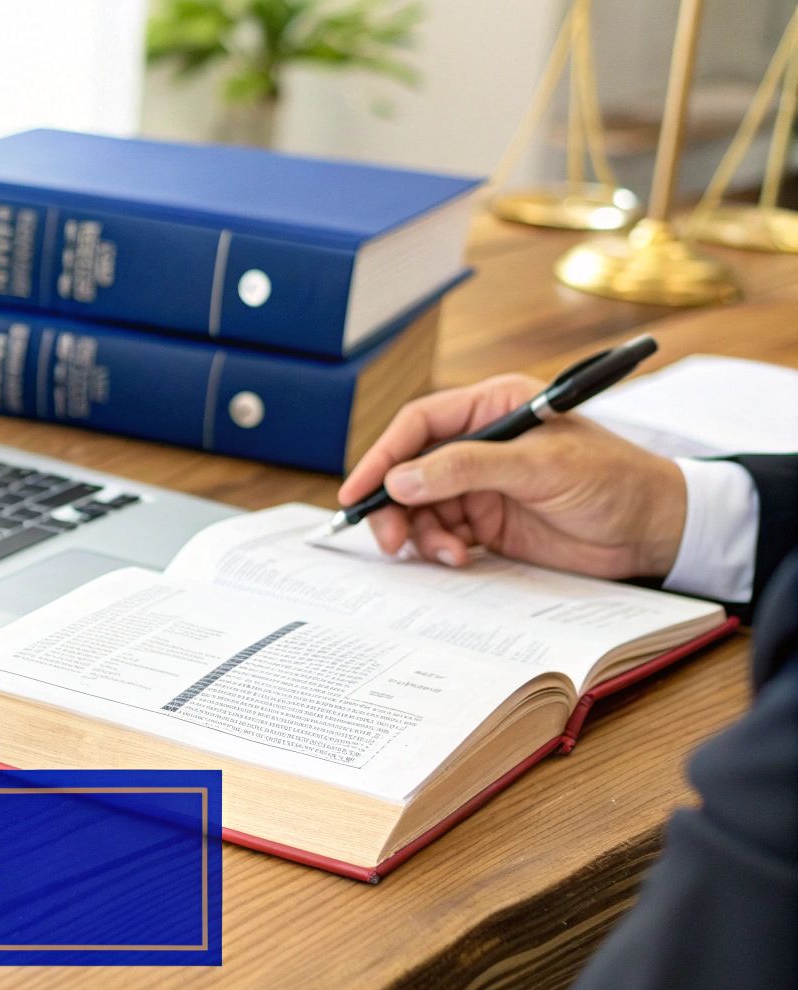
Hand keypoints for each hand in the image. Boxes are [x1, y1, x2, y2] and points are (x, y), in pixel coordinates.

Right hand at [338, 373, 687, 578]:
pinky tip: (460, 558)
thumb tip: (401, 480)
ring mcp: (482, 484)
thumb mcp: (538, 467)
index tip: (358, 492)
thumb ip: (466, 469)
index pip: (419, 425)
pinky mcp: (489, 521)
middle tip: (389, 538)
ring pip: (421, 506)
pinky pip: (442, 532)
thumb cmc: (613, 481)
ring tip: (445, 554)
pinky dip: (440, 548)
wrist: (656, 531)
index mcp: (492, 407)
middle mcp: (480, 442)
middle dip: (395, 505)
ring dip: (421, 533)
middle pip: (410, 469)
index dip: (383, 457)